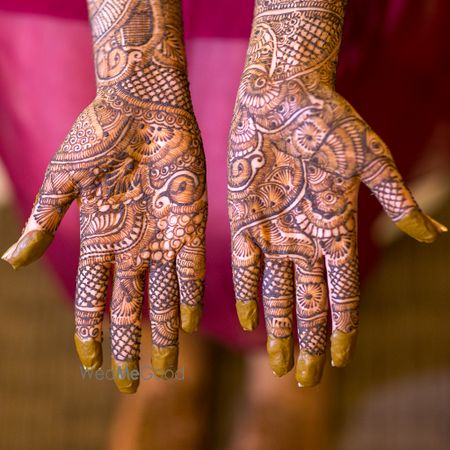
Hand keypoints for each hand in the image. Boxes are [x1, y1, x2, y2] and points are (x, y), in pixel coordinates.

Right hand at [2, 0, 206, 392]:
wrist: (142, 105)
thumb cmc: (100, 135)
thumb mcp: (65, 180)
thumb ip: (45, 222)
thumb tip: (11, 264)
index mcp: (100, 238)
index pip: (94, 297)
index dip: (91, 332)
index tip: (90, 364)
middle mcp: (132, 245)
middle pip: (129, 307)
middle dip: (129, 345)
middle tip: (131, 384)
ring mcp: (162, 236)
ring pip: (164, 297)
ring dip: (165, 333)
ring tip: (168, 367)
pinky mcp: (190, 222)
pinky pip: (192, 268)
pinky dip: (190, 296)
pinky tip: (188, 323)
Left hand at [228, 0, 445, 386]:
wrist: (283, 98)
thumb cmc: (330, 122)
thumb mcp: (370, 160)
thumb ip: (395, 198)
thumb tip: (431, 234)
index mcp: (338, 229)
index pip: (343, 292)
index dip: (342, 327)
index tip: (339, 360)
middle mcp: (305, 239)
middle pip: (311, 304)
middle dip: (310, 342)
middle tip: (306, 382)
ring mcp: (275, 232)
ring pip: (279, 294)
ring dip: (281, 330)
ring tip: (281, 366)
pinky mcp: (245, 220)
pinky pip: (245, 266)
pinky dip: (248, 294)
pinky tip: (251, 323)